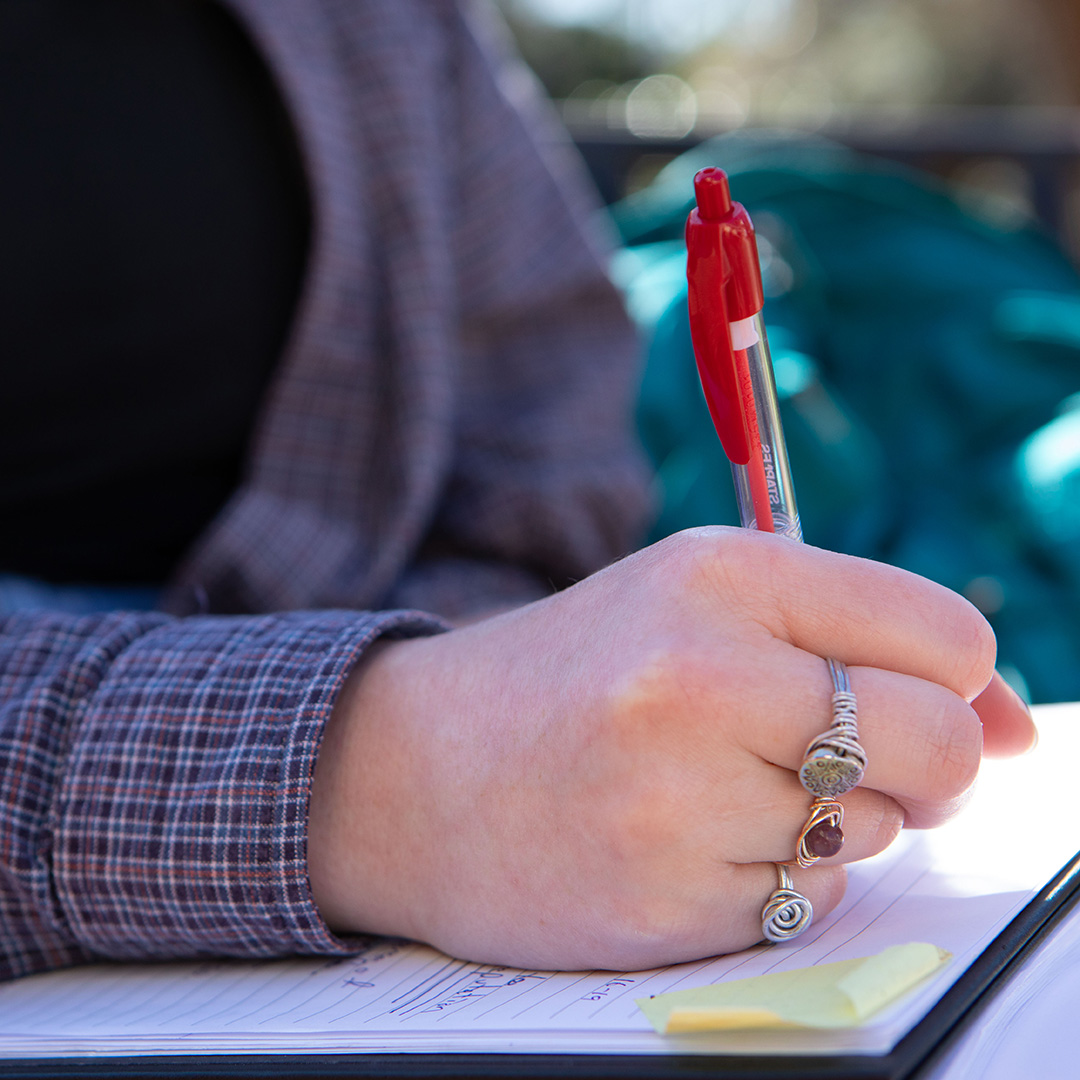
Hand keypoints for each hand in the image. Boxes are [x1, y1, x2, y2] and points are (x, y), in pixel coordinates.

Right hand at [308, 527, 1035, 970]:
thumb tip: (1015, 726)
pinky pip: (809, 901)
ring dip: (832, 821)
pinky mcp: (663, 899)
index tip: (914, 699)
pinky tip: (686, 844)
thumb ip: (857, 639)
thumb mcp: (698, 606)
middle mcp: (698, 674)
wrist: (413, 769)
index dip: (952, 679)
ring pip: (878, 831)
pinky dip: (777, 879)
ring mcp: (677, 795)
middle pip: (937, 742)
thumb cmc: (574, 676)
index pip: (945, 634)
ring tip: (717, 790)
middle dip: (918, 763)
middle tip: (836, 758)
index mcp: (717, 574)